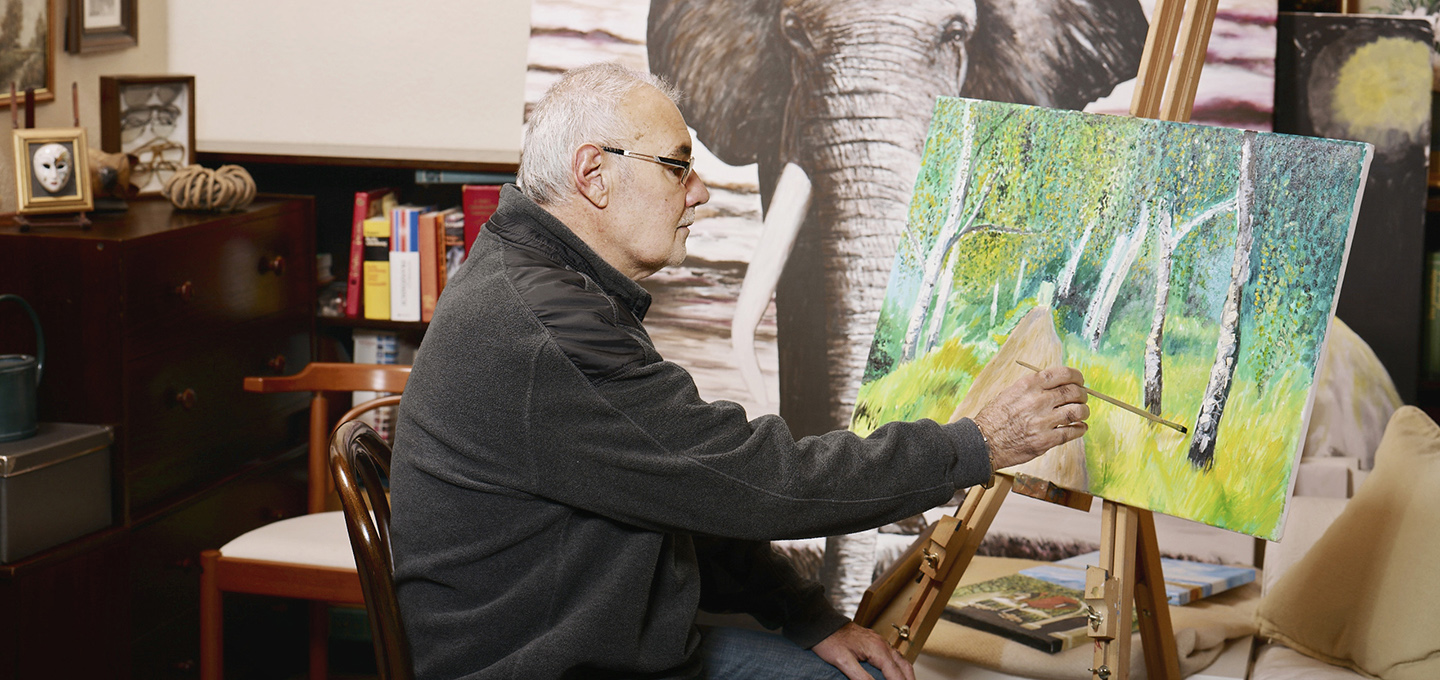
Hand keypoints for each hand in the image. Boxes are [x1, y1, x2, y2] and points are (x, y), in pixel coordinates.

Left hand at [811, 622, 913, 679]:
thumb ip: (860, 677)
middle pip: (904, 666)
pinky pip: (893, 655)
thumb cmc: (830, 640)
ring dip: (905, 674)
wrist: (822, 623)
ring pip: (900, 659)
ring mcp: (879, 642)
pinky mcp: (874, 641)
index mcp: (877, 650)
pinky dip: (898, 666)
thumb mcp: (843, 662)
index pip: (895, 674)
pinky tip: (895, 672)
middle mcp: (882, 645)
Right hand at [971, 365, 1088, 469]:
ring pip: (1078, 411)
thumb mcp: (1011, 392)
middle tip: (1082, 398)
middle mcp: (1038, 400)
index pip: (1063, 374)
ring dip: (1084, 411)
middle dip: (1082, 394)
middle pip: (1074, 392)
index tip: (1079, 380)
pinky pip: (1072, 432)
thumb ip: (1033, 387)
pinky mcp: (1046, 440)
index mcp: (1029, 385)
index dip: (1077, 377)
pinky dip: (1080, 428)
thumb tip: (1056, 385)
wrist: (983, 442)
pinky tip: (1079, 427)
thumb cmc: (995, 417)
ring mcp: (1043, 421)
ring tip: (1082, 413)